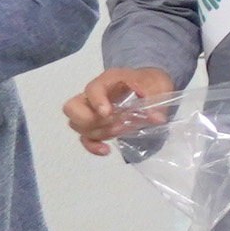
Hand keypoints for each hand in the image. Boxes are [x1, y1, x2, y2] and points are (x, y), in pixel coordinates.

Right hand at [63, 65, 178, 153]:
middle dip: (90, 120)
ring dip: (97, 132)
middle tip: (115, 123)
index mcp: (108, 81)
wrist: (149, 85)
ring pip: (76, 124)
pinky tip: (106, 149)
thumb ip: (155, 99)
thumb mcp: (158, 85)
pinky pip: (84, 138)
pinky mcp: (95, 125)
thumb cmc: (149, 82)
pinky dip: (92, 146)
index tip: (108, 113)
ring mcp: (91, 111)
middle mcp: (93, 95)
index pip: (92, 89)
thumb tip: (156, 118)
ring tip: (120, 130)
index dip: (97, 102)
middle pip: (72, 108)